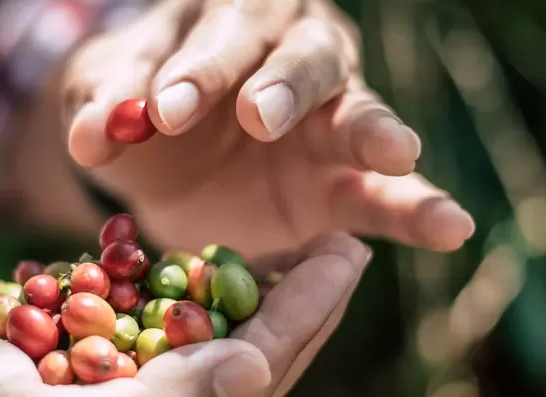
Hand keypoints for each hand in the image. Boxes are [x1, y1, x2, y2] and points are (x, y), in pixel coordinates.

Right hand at [0, 234, 369, 396]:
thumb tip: (251, 372)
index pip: (245, 387)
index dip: (303, 321)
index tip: (346, 258)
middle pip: (236, 362)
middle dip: (294, 304)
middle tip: (342, 243)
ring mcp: (98, 394)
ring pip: (198, 339)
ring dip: (246, 289)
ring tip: (292, 245)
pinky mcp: (68, 357)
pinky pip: (141, 319)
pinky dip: (178, 285)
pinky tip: (207, 254)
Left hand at [62, 0, 474, 257]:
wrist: (166, 158)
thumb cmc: (138, 102)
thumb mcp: (105, 96)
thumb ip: (101, 106)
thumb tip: (91, 138)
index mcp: (227, 18)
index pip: (214, 39)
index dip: (192, 72)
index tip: (160, 111)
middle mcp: (292, 52)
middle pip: (297, 58)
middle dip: (280, 86)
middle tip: (258, 116)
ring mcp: (331, 114)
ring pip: (358, 112)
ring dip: (372, 131)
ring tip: (395, 151)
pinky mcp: (348, 182)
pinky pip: (391, 195)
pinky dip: (422, 209)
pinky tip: (454, 226)